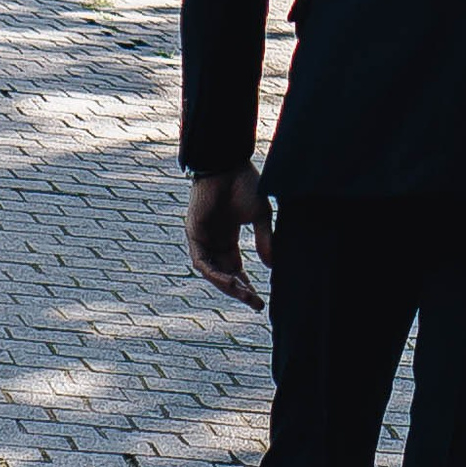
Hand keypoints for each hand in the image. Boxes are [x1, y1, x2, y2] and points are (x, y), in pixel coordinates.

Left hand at [186, 166, 271, 311]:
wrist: (228, 164)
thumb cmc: (244, 183)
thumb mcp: (260, 215)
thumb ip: (265, 240)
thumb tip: (271, 266)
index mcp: (228, 238)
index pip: (235, 270)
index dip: (246, 286)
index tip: (259, 300)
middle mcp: (213, 241)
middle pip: (224, 275)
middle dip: (239, 290)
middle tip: (255, 303)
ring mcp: (202, 239)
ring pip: (212, 272)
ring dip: (228, 286)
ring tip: (246, 295)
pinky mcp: (194, 234)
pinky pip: (202, 262)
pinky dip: (215, 274)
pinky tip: (231, 281)